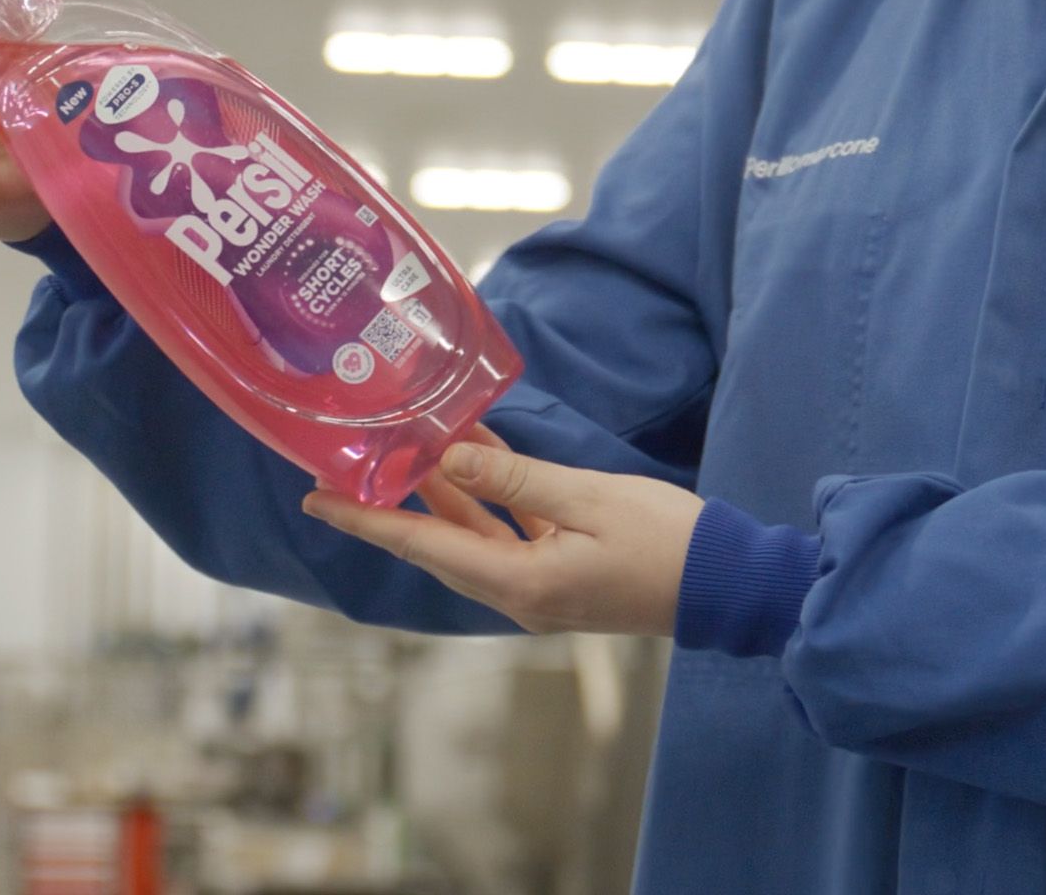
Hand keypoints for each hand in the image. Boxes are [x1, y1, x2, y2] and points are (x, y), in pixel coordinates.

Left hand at [302, 427, 705, 635]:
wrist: (730, 585)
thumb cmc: (668, 543)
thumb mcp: (588, 499)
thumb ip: (515, 479)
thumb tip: (448, 460)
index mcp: (520, 582)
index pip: (422, 546)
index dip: (365, 521)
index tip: (316, 500)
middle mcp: (519, 594)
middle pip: (438, 545)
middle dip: (392, 507)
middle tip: (344, 473)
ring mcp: (541, 588)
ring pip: (473, 537)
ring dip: (442, 497)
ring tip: (406, 451)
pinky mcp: (562, 575)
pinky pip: (508, 534)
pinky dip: (487, 499)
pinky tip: (476, 457)